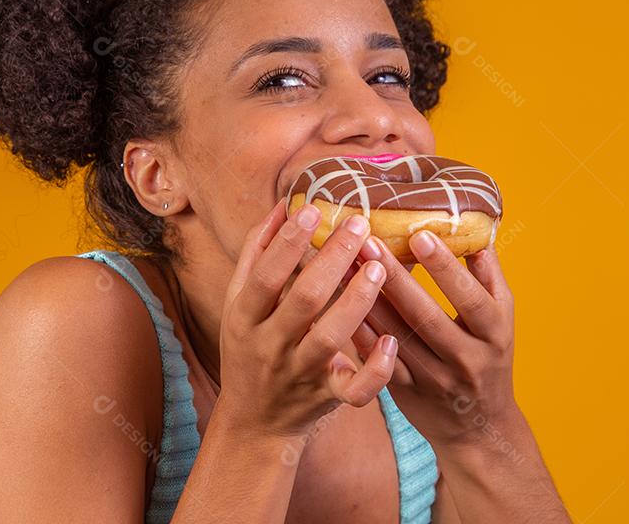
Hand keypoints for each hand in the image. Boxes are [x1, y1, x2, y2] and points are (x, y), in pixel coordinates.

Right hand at [215, 198, 399, 443]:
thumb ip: (256, 255)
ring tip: (378, 268)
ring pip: (331, 338)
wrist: (254, 422)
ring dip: (357, 301)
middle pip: (302, 300)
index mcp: (245, 318)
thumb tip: (282, 206)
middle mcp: (270, 346)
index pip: (264, 276)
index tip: (313, 210)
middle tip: (359, 225)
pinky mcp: (327, 396)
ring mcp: (299, 372)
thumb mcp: (238, 304)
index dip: (287, 242)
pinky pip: (354, 389)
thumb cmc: (249, 349)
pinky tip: (390, 341)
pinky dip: (375, 369)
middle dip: (332, 260)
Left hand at [350, 231, 521, 447]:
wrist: (477, 427)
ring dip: (366, 299)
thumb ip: (488, 276)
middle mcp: (465, 359)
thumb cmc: (489, 356)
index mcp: (494, 334)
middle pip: (425, 316)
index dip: (445, 267)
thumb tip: (475, 229)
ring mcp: (432, 378)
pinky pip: (375, 357)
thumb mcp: (502, 319)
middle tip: (367, 241)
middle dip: (394, 278)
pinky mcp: (403, 390)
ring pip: (394, 336)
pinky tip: (337, 302)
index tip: (418, 234)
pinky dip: (357, 329)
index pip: (470, 298)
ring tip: (344, 262)